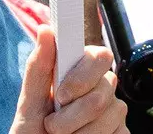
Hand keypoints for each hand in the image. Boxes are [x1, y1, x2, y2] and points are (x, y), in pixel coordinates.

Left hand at [9, 29, 123, 133]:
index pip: (100, 56)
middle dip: (71, 116)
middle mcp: (104, 87)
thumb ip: (39, 68)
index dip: (81, 77)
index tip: (61, 96)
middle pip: (101, 95)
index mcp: (83, 71)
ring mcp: (115, 111)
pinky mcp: (123, 133)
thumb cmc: (33, 130)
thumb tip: (45, 30)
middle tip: (52, 127)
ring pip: (108, 118)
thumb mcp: (30, 102)